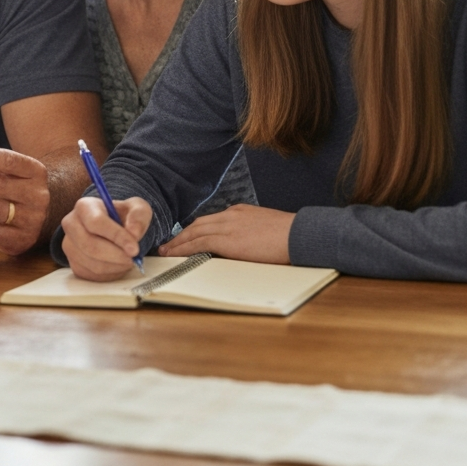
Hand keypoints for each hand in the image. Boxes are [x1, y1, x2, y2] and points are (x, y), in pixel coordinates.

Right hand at [60, 196, 151, 280]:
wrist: (114, 229)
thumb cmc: (123, 217)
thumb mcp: (136, 208)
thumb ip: (138, 216)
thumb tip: (134, 233)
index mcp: (84, 206)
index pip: (96, 222)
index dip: (116, 236)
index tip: (134, 249)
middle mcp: (71, 224)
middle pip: (90, 246)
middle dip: (116, 255)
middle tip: (133, 258)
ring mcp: (70, 246)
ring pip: (92, 264)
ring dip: (115, 266)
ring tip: (127, 259)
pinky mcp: (74, 264)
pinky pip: (92, 275)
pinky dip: (110, 274)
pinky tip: (118, 264)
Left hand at [158, 204, 294, 263]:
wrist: (300, 234)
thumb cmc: (290, 235)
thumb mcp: (266, 229)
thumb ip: (251, 233)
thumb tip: (245, 245)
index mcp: (240, 212)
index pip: (210, 220)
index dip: (195, 230)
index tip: (186, 237)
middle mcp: (230, 215)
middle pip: (198, 224)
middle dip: (182, 235)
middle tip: (168, 243)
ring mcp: (228, 226)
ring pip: (194, 232)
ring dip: (178, 242)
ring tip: (166, 250)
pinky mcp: (228, 239)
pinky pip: (199, 243)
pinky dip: (184, 248)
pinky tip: (176, 254)